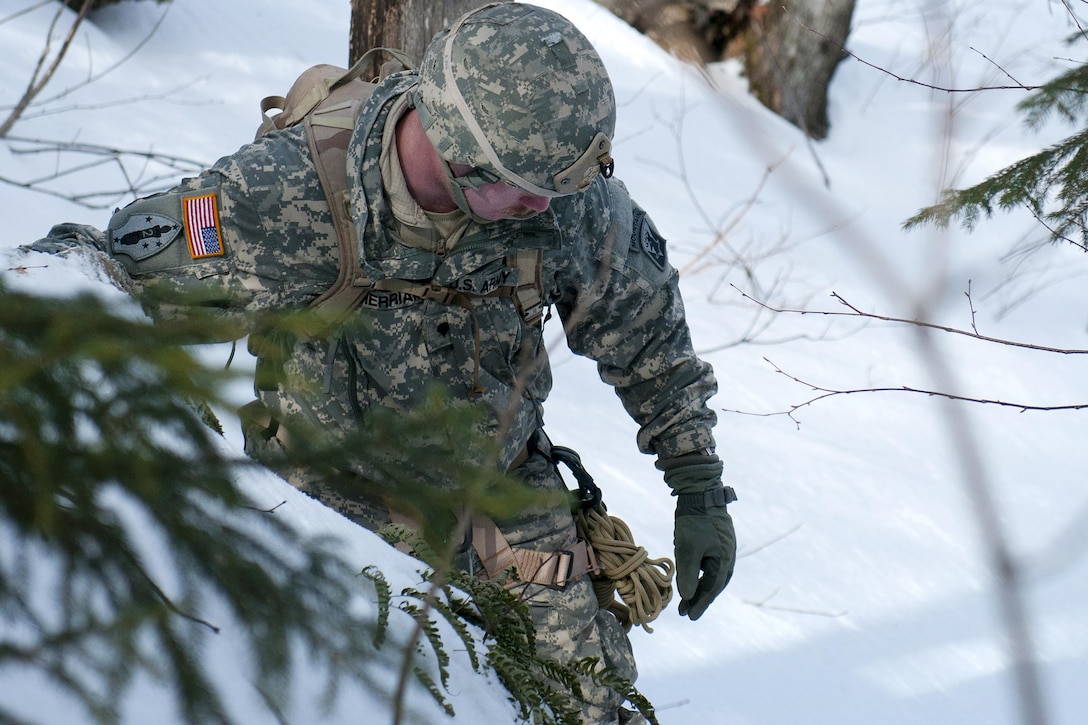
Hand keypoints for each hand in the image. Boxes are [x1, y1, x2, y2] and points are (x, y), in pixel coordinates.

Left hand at [658, 453, 736, 619]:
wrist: (700, 492)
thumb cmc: (693, 521)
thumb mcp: (688, 549)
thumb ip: (689, 574)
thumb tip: (688, 596)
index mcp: (724, 561)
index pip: (711, 589)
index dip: (700, 604)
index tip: (688, 616)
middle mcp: (728, 556)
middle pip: (714, 584)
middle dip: (700, 599)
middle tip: (686, 612)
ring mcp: (724, 548)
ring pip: (713, 575)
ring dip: (700, 587)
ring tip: (686, 599)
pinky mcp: (718, 540)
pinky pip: (710, 564)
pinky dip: (701, 573)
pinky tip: (691, 576)